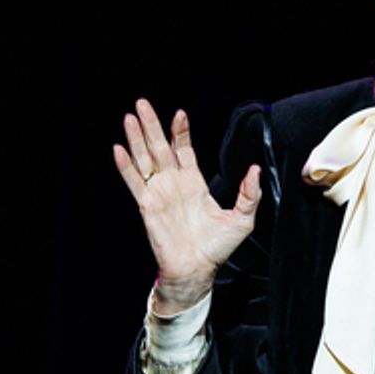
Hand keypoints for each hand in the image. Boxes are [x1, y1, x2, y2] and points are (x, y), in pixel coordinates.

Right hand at [113, 99, 260, 313]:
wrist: (199, 270)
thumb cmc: (218, 247)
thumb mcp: (242, 217)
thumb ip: (249, 193)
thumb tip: (255, 169)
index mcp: (193, 183)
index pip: (183, 150)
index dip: (180, 131)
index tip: (179, 113)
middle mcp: (173, 184)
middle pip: (159, 147)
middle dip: (151, 125)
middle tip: (142, 103)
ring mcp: (159, 193)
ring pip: (144, 159)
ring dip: (136, 139)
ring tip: (130, 117)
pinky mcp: (147, 206)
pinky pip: (134, 182)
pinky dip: (125, 166)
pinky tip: (118, 148)